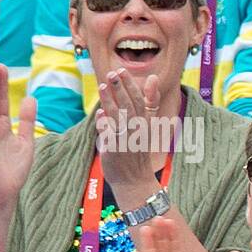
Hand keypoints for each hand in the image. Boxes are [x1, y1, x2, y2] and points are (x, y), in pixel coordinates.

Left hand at [96, 69, 165, 202]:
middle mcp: (137, 131)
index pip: (139, 101)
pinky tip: (100, 114)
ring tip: (102, 86)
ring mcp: (127, 140)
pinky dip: (105, 124)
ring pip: (118, 117)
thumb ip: (148, 103)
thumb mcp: (147, 126)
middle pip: (129, 106)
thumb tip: (151, 79)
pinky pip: (109, 134)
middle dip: (121, 89)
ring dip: (110, 101)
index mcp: (145, 124)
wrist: (135, 180)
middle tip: (112, 73)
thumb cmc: (138, 152)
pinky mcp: (116, 150)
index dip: (130, 86)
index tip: (122, 71)